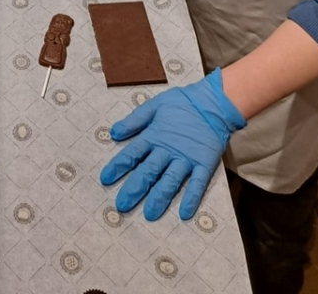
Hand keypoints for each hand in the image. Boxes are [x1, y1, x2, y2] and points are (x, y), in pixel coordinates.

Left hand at [100, 69, 245, 220]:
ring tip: (149, 215)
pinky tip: (184, 214)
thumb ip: (135, 120)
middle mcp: (168, 150)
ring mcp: (187, 159)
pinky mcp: (204, 164)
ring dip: (159, 198)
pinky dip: (191, 198)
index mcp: (154, 136)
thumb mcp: (154, 106)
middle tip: (121, 206)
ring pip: (170, 181)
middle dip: (134, 189)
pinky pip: (198, 184)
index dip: (118, 166)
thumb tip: (113, 133)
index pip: (132, 154)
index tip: (105, 180)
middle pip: (149, 172)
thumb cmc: (181, 104)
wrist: (212, 103)